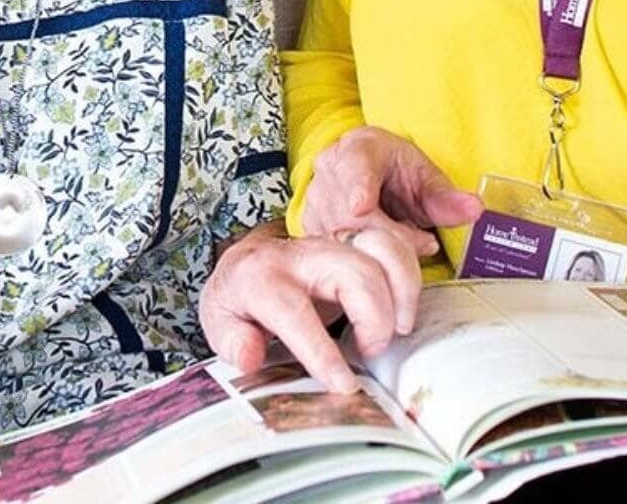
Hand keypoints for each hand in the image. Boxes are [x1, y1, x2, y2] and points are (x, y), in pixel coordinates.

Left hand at [200, 223, 422, 392]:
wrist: (247, 260)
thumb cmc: (238, 299)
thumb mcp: (219, 321)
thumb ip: (232, 341)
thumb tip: (251, 357)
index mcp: (261, 277)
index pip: (294, 311)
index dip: (321, 351)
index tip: (343, 385)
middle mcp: (301, 254)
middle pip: (352, 270)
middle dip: (373, 316)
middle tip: (371, 351)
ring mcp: (331, 242)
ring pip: (380, 248)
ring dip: (401, 289)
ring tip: (398, 328)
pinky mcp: (353, 242)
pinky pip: (392, 244)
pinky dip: (408, 273)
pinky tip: (403, 306)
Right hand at [302, 126, 481, 256]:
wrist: (372, 175)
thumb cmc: (397, 172)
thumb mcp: (426, 177)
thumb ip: (447, 197)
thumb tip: (474, 208)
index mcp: (358, 147)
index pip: (355, 166)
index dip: (358, 187)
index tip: (361, 206)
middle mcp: (329, 169)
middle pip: (351, 213)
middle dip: (390, 235)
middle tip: (423, 242)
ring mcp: (315, 199)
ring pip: (341, 236)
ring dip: (376, 250)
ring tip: (404, 241)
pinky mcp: (311, 227)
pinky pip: (333, 252)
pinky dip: (360, 259)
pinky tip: (378, 253)